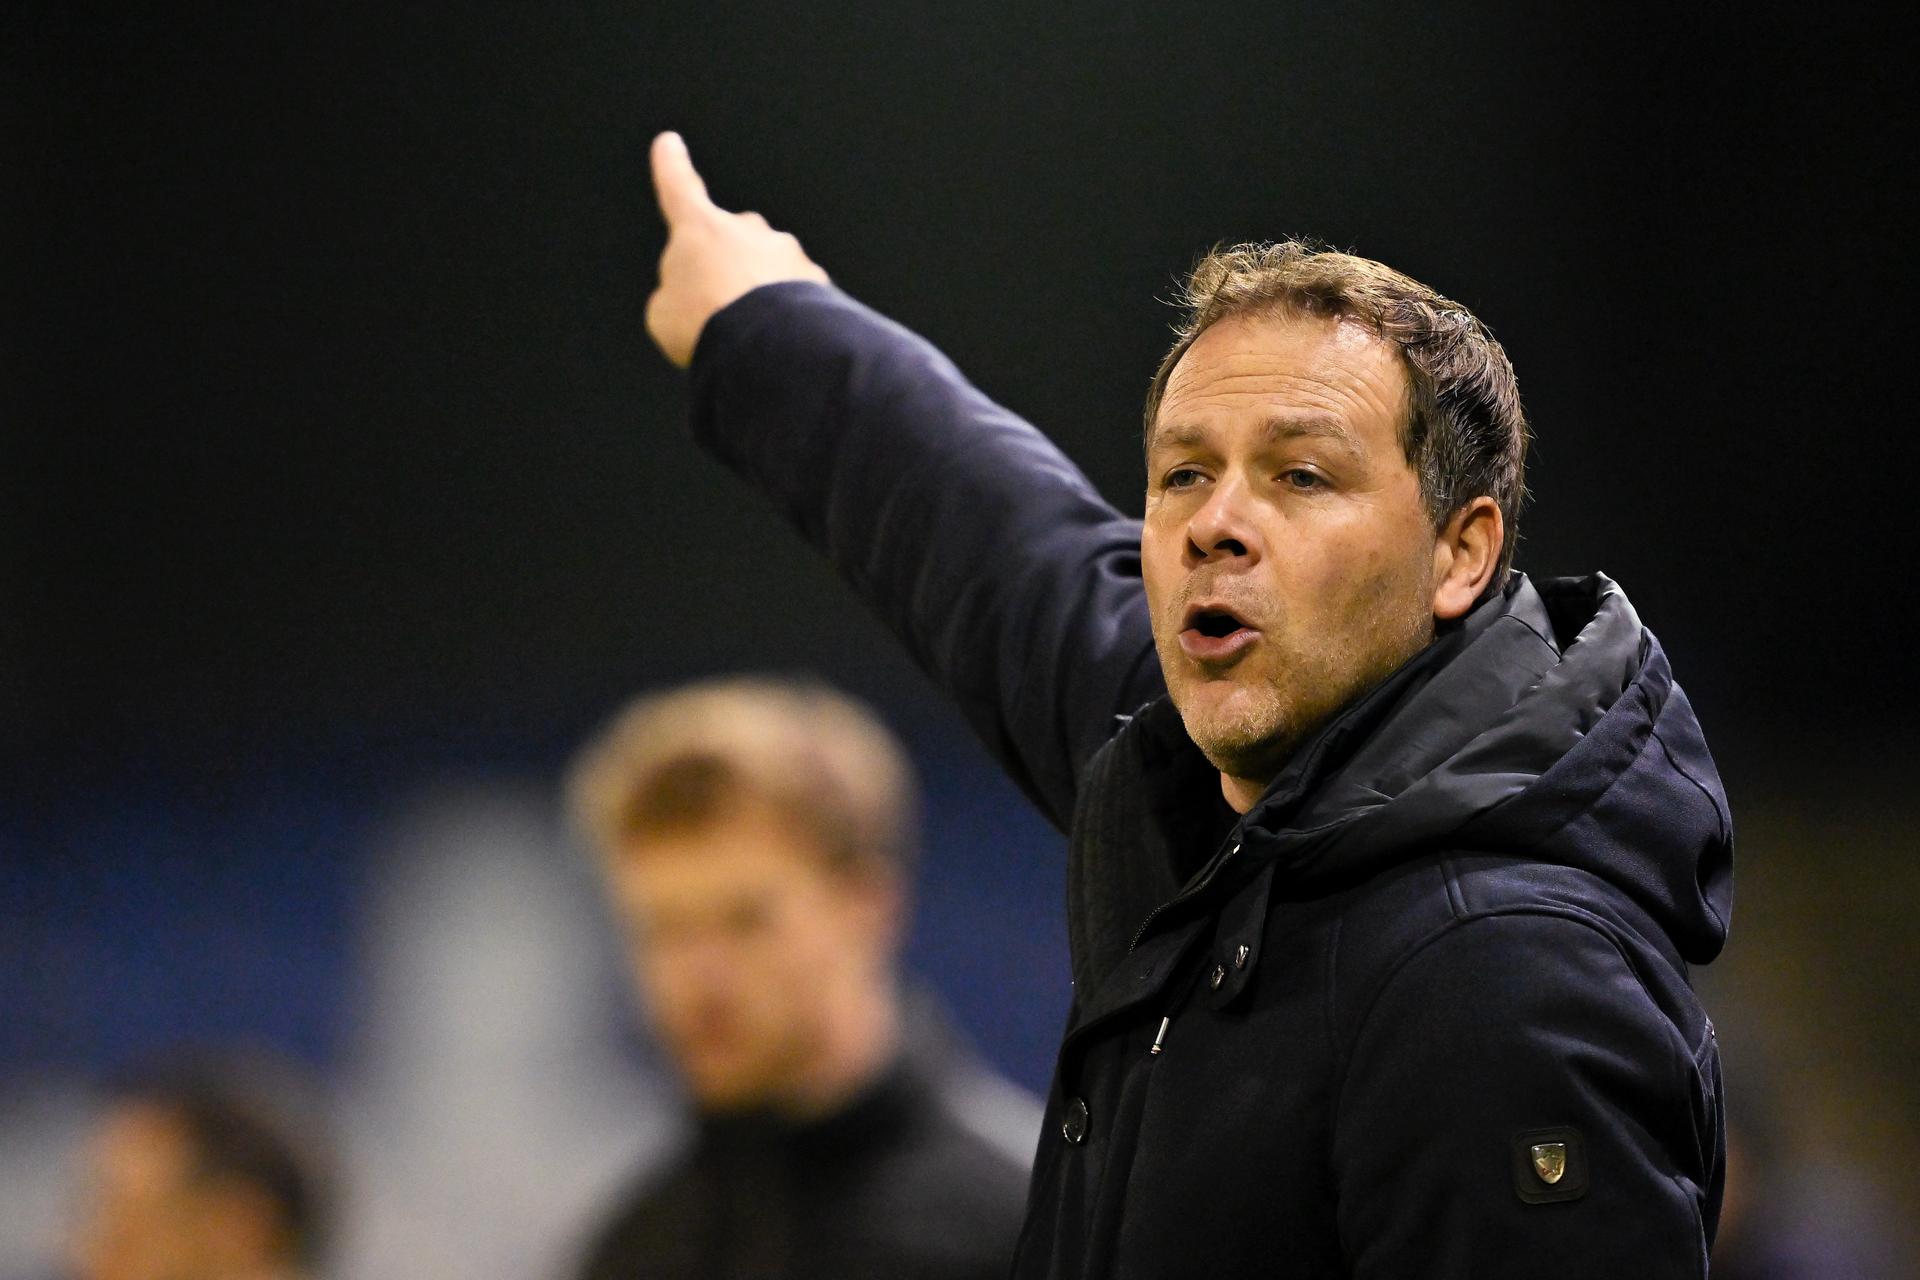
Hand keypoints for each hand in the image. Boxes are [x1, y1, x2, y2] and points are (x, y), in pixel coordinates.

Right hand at [645, 132, 828, 367]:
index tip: (670, 144)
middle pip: (729, 241)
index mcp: (699, 228)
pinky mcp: (814, 280)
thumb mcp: (664, 312)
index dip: (671, 166)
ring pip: (766, 269)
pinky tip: (778, 340)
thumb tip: (690, 295)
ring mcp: (785, 252)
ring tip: (747, 333)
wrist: (766, 348)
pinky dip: (786, 314)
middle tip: (715, 310)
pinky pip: (794, 294)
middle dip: (725, 269)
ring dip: (757, 295)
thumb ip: (676, 292)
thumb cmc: (706, 324)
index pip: (679, 188)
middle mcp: (747, 230)